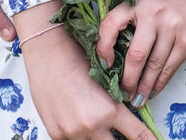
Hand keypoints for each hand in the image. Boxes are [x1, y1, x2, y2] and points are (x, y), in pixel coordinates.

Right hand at [18, 20, 156, 139]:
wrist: (48, 52)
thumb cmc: (78, 57)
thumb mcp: (105, 79)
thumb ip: (116, 102)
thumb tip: (128, 113)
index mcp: (109, 110)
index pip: (137, 135)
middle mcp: (92, 126)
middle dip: (121, 139)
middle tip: (122, 130)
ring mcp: (72, 133)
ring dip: (100, 135)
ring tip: (96, 118)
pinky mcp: (57, 134)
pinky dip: (80, 134)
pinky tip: (78, 118)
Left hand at [96, 0, 185, 105]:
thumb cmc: (170, 8)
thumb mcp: (148, 6)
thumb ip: (132, 26)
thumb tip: (113, 62)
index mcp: (138, 2)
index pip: (111, 24)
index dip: (103, 47)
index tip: (105, 65)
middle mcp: (154, 12)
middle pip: (136, 54)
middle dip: (128, 79)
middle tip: (123, 93)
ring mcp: (173, 26)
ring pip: (154, 65)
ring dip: (144, 87)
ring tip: (137, 99)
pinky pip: (169, 68)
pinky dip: (159, 84)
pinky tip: (153, 91)